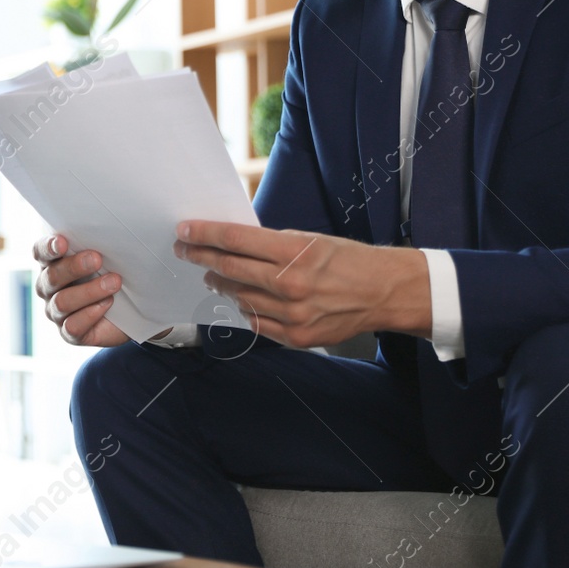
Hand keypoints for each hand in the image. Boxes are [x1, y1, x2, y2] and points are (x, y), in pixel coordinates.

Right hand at [31, 233, 129, 346]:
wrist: (130, 309)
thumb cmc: (113, 272)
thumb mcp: (108, 255)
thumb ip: (101, 243)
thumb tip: (115, 231)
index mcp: (52, 262)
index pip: (40, 252)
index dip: (49, 247)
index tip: (64, 242)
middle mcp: (48, 287)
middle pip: (52, 276)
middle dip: (74, 267)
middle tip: (97, 259)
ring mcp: (56, 311)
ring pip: (62, 302)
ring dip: (90, 291)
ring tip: (114, 282)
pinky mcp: (69, 333)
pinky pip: (72, 326)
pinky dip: (90, 314)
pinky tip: (107, 304)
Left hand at [172, 221, 430, 348]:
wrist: (383, 292)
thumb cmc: (347, 260)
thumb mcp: (309, 240)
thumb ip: (270, 244)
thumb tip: (231, 243)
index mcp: (294, 252)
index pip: (235, 240)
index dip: (205, 234)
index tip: (184, 231)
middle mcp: (291, 284)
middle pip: (230, 269)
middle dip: (202, 258)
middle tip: (185, 251)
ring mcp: (292, 314)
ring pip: (239, 298)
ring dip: (221, 285)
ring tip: (213, 276)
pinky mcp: (296, 336)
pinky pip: (256, 322)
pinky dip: (245, 308)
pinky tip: (241, 298)